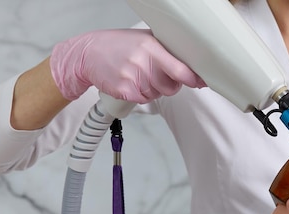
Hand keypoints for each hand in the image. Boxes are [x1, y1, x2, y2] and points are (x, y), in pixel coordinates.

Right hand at [50, 29, 204, 101]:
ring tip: (139, 75)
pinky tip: (131, 82)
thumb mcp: (143, 39)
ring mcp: (133, 78)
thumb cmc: (117, 45)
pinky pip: (143, 99)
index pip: (180, 69)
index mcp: (151, 47)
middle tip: (157, 75)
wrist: (88, 54)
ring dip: (153, 89)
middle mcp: (143, 62)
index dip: (192, 79)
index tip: (200, 82)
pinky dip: (140, 94)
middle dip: (169, 85)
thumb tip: (189, 64)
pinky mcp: (125, 91)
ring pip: (157, 94)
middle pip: (171, 88)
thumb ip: (165, 50)